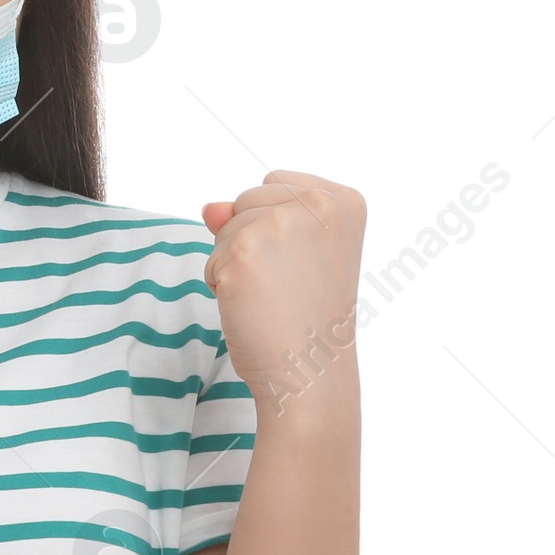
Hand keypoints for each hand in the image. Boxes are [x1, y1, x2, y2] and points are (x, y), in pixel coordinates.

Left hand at [200, 170, 365, 415]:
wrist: (311, 371)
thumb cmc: (306, 315)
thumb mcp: (291, 252)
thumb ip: (251, 215)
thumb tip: (210, 208)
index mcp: (344, 200)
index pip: (274, 183)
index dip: (274, 226)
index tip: (304, 263)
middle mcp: (319, 203)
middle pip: (246, 198)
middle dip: (251, 240)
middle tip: (286, 283)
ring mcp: (280, 225)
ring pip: (225, 227)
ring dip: (234, 262)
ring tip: (271, 294)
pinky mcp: (243, 251)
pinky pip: (211, 258)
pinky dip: (221, 284)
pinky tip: (252, 305)